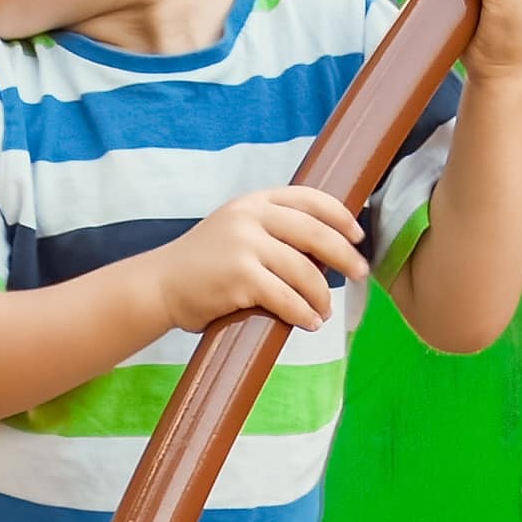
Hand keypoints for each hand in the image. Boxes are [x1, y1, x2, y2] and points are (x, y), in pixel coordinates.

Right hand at [142, 186, 365, 334]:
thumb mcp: (236, 230)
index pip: (310, 199)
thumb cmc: (203, 264)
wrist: (160, 285)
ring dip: (321, 296)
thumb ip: (272, 229)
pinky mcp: (239, 277)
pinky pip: (286, 298)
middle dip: (345, 256)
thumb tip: (324, 248)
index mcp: (254, 201)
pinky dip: (302, 313)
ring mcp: (244, 246)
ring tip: (324, 312)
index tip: (357, 236)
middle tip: (360, 274)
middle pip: (315, 234)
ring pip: (304, 272)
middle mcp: (250, 217)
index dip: (340, 216)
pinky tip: (308, 322)